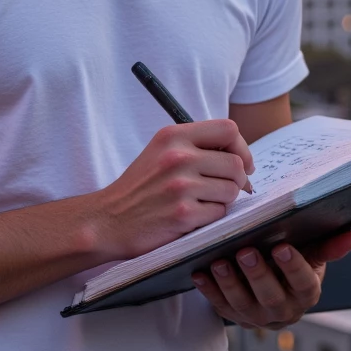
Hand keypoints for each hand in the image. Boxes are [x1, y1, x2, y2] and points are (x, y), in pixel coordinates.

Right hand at [95, 120, 253, 260]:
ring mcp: (180, 186)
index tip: (241, 162)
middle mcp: (177, 157)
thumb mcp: (161, 152)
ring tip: (203, 202)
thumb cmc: (140, 188)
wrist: (108, 220)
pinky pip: (219, 213)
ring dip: (224, 200)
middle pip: (236, 163)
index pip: (228, 129)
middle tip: (224, 188)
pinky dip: (211, 217)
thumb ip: (196, 146)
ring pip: (231, 190)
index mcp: (173, 136)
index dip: (241, 147)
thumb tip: (242, 159)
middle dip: (237, 179)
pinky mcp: (183, 214)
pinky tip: (192, 216)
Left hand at [191, 231, 350, 328]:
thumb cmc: (289, 263)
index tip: (282, 248)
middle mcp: (282, 311)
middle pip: (270, 297)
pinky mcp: (232, 316)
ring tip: (219, 261)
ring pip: (242, 304)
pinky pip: (219, 306)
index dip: (293, 267)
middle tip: (245, 252)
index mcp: (306, 294)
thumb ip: (326, 246)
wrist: (269, 285)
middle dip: (257, 275)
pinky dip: (208, 291)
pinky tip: (199, 272)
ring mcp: (255, 317)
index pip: (303, 284)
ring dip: (229, 283)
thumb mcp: (309, 254)